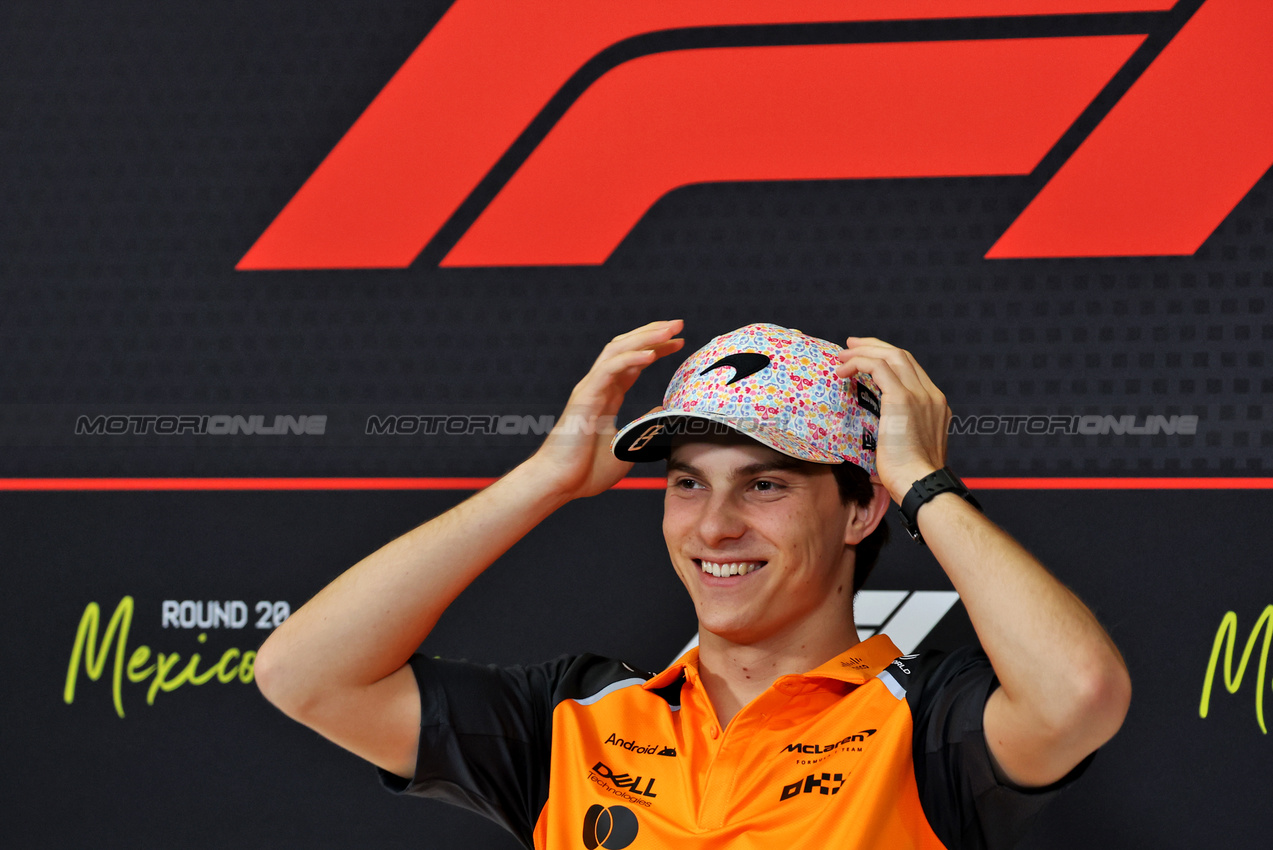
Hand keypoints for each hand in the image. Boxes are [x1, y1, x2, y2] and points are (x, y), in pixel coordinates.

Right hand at [528, 320, 684, 500]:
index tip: (679, 343)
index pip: (633, 363)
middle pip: (626, 348)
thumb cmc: (586, 471)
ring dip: (644, 337)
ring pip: (617, 350)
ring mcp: (590, 389)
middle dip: (652, 334)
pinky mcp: (584, 398)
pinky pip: (609, 370)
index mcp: (606, 397)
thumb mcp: (628, 445)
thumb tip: (664, 411)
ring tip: (669, 330)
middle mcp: (598, 388)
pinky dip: (630, 359)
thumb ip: (644, 426)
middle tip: (678, 325)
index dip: (655, 349)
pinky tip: (651, 354)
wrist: (559, 484)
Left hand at [833, 337, 949, 503]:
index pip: (910, 370)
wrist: (920, 485)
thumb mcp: (909, 449)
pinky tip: (842, 370)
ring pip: (891, 355)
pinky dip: (858, 363)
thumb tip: (881, 438)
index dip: (887, 359)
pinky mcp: (903, 399)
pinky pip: (877, 367)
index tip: (866, 358)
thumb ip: (899, 434)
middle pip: (902, 356)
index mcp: (935, 405)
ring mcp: (920, 395)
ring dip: (864, 351)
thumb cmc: (910, 478)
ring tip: (842, 355)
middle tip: (851, 346)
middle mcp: (931, 396)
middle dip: (874, 347)